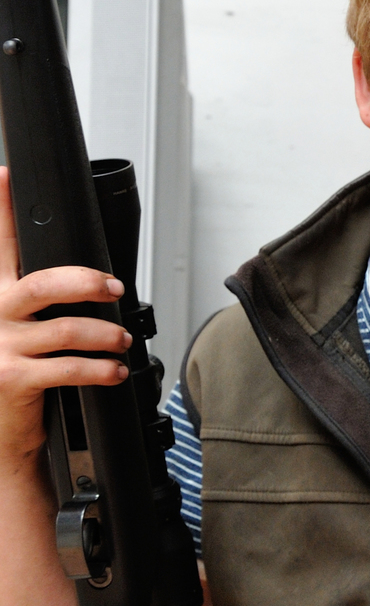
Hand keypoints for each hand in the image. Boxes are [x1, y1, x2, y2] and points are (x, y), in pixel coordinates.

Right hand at [0, 168, 128, 464]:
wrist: (0, 431)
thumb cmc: (15, 373)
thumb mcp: (19, 329)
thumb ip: (41, 299)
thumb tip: (91, 277)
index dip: (0, 209)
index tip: (3, 175)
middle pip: (43, 283)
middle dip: (87, 281)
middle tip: (114, 286)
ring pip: (67, 328)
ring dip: (105, 333)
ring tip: (121, 340)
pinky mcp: (12, 378)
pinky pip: (70, 367)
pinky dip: (101, 368)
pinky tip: (113, 370)